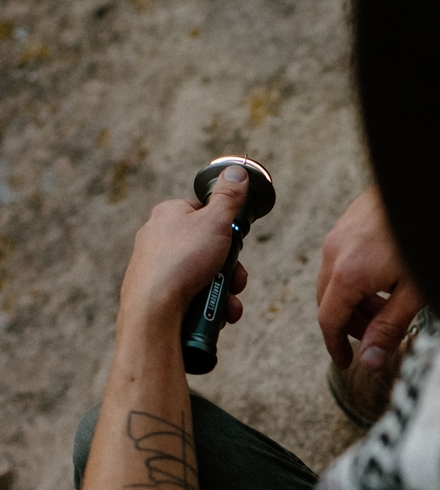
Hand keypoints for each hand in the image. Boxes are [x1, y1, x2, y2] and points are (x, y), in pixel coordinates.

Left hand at [119, 165, 250, 328]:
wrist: (153, 310)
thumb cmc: (181, 262)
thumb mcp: (215, 222)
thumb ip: (229, 198)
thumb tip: (236, 172)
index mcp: (169, 214)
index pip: (205, 213)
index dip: (226, 231)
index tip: (235, 245)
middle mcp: (158, 238)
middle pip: (209, 250)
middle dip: (229, 270)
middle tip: (235, 281)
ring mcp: (156, 268)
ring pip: (203, 277)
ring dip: (223, 293)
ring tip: (225, 305)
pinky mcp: (157, 294)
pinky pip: (192, 297)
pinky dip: (208, 307)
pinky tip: (214, 316)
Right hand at [317, 186, 424, 368]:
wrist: (435, 186)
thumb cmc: (431, 240)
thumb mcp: (414, 294)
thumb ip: (388, 329)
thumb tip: (369, 361)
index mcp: (347, 274)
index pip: (329, 321)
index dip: (336, 346)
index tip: (346, 361)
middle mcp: (335, 251)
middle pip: (329, 300)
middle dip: (349, 324)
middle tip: (376, 337)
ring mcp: (341, 231)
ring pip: (335, 278)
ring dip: (355, 300)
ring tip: (387, 308)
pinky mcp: (351, 218)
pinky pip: (343, 256)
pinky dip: (356, 277)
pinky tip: (386, 279)